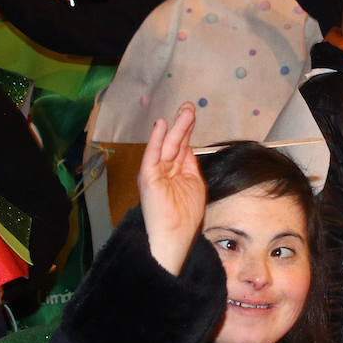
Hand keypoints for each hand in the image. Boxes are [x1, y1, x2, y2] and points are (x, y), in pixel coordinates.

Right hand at [138, 103, 204, 274]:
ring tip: (185, 109)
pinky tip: (161, 124)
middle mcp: (164, 170)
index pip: (182, 147)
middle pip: (175, 142)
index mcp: (176, 172)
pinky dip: (156, 139)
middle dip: (183, 123)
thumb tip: (189, 147)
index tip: (192, 114)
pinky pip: (152, 154)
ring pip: (166, 145)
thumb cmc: (185, 217)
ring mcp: (155, 172)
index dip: (187, 130)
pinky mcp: (147, 177)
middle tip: (189, 105)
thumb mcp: (194, 185)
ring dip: (176, 126)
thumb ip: (191, 166)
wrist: (174, 236)